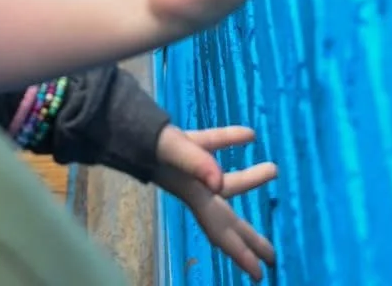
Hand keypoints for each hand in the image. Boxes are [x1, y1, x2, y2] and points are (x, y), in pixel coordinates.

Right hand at [154, 124, 277, 282]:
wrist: (117, 120)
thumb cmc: (144, 140)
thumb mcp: (171, 151)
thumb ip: (195, 163)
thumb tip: (218, 182)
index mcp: (193, 195)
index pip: (220, 231)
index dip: (240, 253)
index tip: (260, 274)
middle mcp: (193, 187)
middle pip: (225, 219)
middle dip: (248, 237)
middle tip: (271, 256)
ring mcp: (189, 165)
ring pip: (224, 179)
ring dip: (249, 179)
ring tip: (274, 169)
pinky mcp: (184, 142)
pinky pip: (213, 143)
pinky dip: (230, 140)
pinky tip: (250, 134)